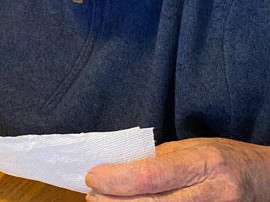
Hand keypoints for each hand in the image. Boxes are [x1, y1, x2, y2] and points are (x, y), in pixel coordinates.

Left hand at [85, 137, 269, 200]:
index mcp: (203, 163)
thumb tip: (117, 168)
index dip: (116, 179)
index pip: (150, 174)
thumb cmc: (224, 158)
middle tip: (92, 196)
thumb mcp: (192, 148)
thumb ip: (157, 160)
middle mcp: (211, 194)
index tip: (93, 176)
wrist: (264, 181)